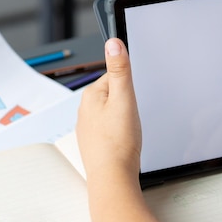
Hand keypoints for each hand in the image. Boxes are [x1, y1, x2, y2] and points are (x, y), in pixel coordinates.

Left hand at [76, 38, 141, 183]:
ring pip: (112, 113)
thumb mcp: (124, 100)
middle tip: (134, 117)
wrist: (112, 178)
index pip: (114, 77)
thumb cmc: (118, 142)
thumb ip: (120, 71)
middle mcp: (85, 110)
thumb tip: (113, 43)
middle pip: (113, 95)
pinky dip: (119, 133)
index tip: (136, 97)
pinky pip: (110, 129)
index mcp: (91, 95)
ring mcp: (88, 128)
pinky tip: (125, 142)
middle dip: (127, 102)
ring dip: (123, 118)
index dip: (130, 86)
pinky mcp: (95, 143)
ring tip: (130, 131)